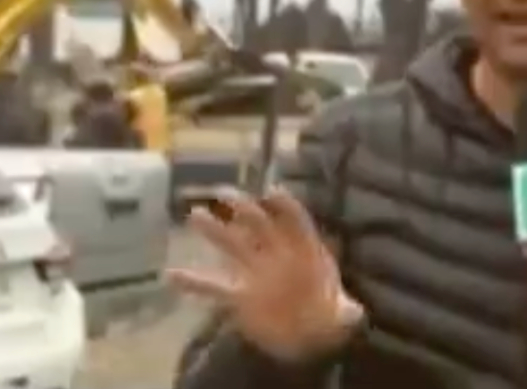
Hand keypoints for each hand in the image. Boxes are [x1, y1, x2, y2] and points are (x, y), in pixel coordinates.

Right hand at [166, 187, 362, 363]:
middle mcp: (278, 255)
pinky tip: (171, 274)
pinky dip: (192, 281)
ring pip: (233, 246)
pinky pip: (213, 286)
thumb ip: (346, 312)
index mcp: (305, 251)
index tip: (272, 191)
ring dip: (215, 231)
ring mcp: (256, 273)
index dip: (285, 207)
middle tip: (225, 193)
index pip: (295, 223)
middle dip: (244, 209)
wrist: (309, 334)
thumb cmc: (327, 312)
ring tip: (195, 216)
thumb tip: (355, 314)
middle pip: (259, 226)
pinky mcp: (239, 296)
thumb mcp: (341, 313)